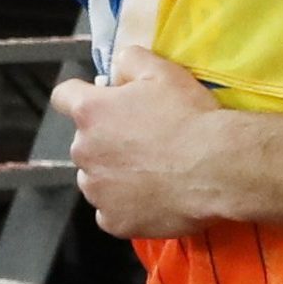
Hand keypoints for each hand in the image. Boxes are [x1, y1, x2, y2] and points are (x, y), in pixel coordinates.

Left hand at [50, 46, 230, 240]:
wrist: (218, 167)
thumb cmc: (189, 115)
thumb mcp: (162, 71)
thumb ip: (130, 61)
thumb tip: (117, 68)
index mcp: (90, 112)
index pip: (64, 96)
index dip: (82, 95)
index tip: (103, 101)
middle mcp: (83, 152)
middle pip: (85, 142)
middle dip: (106, 139)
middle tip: (143, 141)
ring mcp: (97, 191)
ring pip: (96, 179)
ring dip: (112, 174)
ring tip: (150, 173)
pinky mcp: (114, 222)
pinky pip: (110, 212)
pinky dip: (125, 207)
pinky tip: (151, 199)